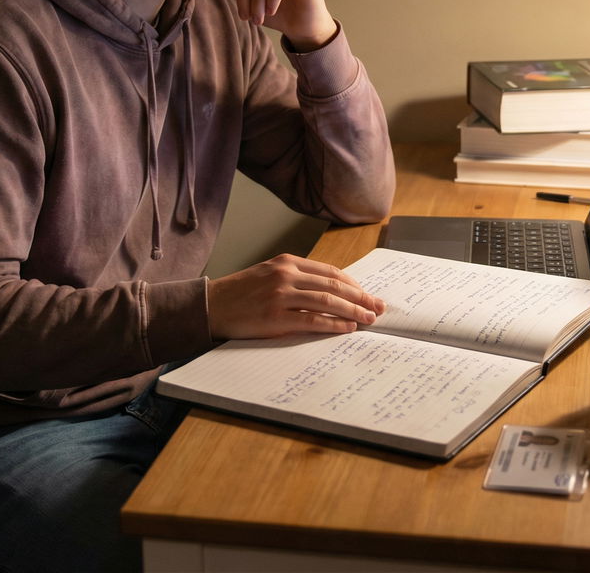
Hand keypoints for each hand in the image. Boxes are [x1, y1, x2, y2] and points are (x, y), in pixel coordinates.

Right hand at [206, 253, 385, 339]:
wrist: (211, 306)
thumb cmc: (241, 293)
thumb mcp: (269, 275)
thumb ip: (297, 279)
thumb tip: (331, 293)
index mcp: (287, 262)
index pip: (331, 272)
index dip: (354, 285)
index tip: (368, 295)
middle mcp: (287, 275)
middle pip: (335, 286)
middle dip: (361, 297)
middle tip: (379, 307)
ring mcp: (281, 295)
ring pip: (328, 301)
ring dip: (354, 311)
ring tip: (369, 319)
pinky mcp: (275, 317)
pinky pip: (313, 320)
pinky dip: (334, 324)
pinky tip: (347, 328)